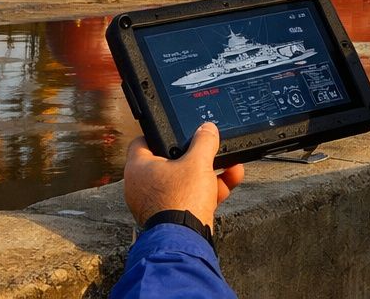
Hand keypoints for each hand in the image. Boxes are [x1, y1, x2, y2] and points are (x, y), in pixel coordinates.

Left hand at [123, 121, 244, 229]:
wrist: (185, 241)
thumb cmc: (181, 200)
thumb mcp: (198, 162)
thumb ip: (204, 141)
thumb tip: (207, 129)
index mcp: (138, 168)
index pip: (144, 140)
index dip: (162, 133)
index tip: (179, 131)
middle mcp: (142, 185)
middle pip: (171, 161)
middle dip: (198, 158)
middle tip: (212, 151)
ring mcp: (155, 203)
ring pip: (183, 181)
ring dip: (209, 174)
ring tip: (231, 166)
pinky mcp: (169, 217)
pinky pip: (188, 198)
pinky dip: (206, 191)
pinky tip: (228, 183)